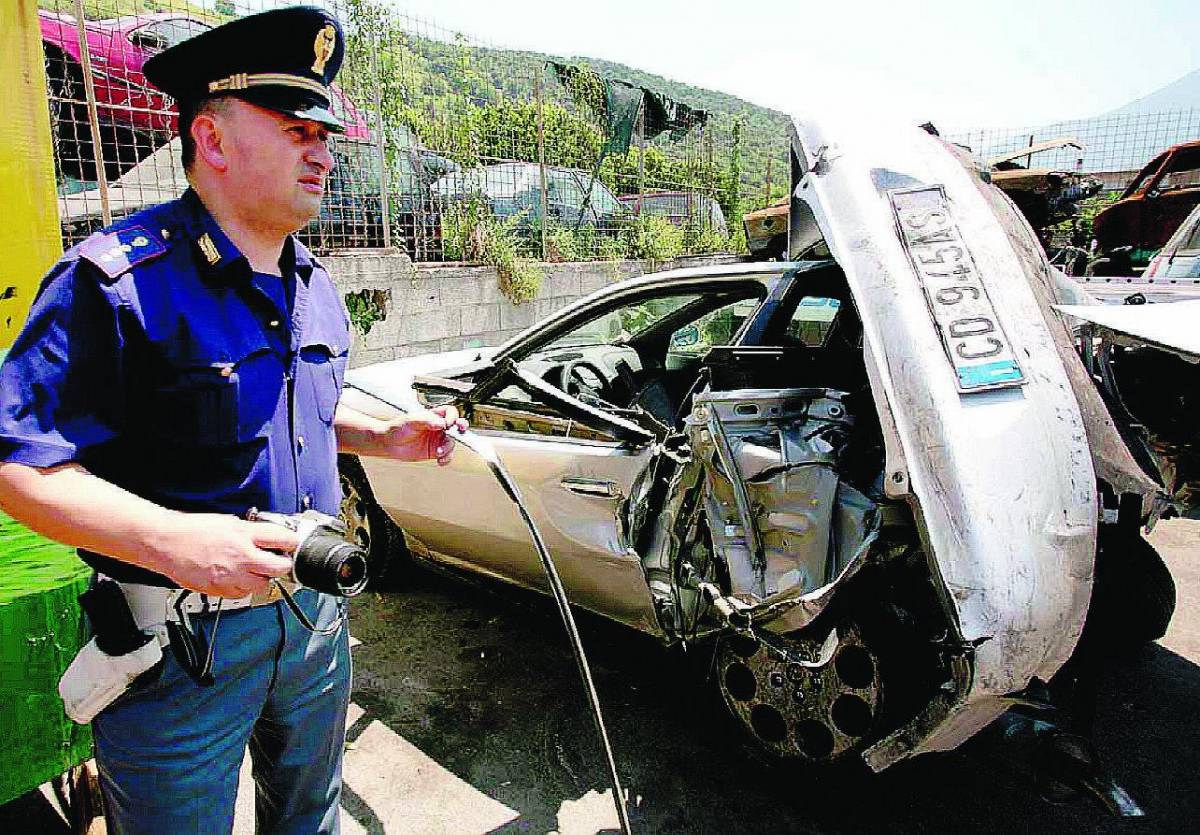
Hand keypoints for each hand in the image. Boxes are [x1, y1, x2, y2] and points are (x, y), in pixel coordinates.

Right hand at [151, 512, 299, 597]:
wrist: (165, 543)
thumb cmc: (191, 530)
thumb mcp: (228, 522)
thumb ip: (250, 532)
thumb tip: (266, 538)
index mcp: (245, 535)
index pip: (284, 539)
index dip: (292, 543)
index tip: (292, 545)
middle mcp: (241, 557)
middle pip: (280, 568)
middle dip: (282, 565)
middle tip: (278, 561)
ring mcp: (231, 576)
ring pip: (261, 586)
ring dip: (261, 579)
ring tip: (252, 570)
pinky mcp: (219, 590)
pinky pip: (241, 594)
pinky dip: (242, 588)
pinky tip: (235, 578)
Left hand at [377, 405, 468, 465]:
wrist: (388, 444)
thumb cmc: (397, 429)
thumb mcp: (411, 421)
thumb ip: (427, 420)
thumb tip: (441, 423)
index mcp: (433, 416)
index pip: (449, 412)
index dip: (452, 416)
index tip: (448, 423)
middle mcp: (437, 428)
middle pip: (456, 426)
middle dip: (461, 428)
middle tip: (460, 430)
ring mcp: (437, 440)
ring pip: (452, 443)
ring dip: (449, 448)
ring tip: (439, 452)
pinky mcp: (435, 452)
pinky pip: (447, 455)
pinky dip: (447, 458)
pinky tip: (440, 460)